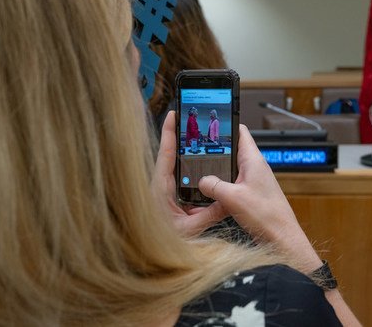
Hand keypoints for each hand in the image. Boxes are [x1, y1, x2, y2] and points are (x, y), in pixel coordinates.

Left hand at [152, 111, 226, 236]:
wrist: (143, 258)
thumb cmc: (157, 244)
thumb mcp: (188, 230)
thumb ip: (209, 215)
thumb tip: (228, 200)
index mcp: (158, 189)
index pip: (165, 154)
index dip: (169, 132)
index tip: (174, 113)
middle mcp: (160, 187)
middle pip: (172, 157)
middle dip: (182, 139)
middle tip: (193, 121)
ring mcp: (163, 194)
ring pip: (178, 170)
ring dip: (189, 158)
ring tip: (202, 142)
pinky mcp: (169, 201)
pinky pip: (182, 183)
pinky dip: (192, 175)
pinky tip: (205, 173)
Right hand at [198, 124, 322, 271]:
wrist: (282, 237)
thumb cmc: (267, 216)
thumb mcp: (233, 198)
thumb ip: (214, 186)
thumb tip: (201, 180)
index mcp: (253, 160)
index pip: (240, 132)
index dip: (226, 124)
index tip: (210, 121)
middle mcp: (255, 167)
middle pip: (232, 150)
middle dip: (215, 149)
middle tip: (196, 148)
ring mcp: (253, 181)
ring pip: (231, 168)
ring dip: (217, 170)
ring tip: (198, 171)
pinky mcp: (251, 194)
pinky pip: (233, 184)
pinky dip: (221, 186)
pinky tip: (210, 193)